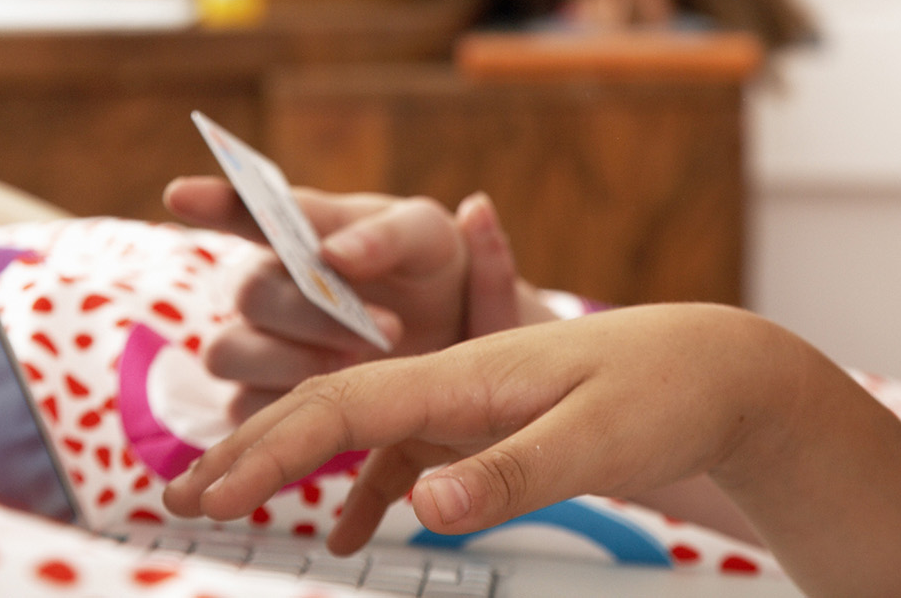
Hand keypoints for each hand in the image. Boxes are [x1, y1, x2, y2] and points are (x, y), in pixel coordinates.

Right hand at [161, 304, 781, 554]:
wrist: (719, 366)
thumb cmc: (665, 389)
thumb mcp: (598, 439)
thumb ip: (512, 472)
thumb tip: (424, 508)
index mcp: (465, 372)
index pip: (344, 407)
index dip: (270, 453)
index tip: (211, 496)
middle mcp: (451, 381)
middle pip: (329, 409)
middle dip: (251, 451)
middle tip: (181, 501)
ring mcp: (465, 404)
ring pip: (355, 430)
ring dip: (288, 463)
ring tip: (227, 502)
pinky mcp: (486, 428)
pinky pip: (403, 457)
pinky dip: (363, 491)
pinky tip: (346, 533)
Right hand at [162, 177, 523, 418]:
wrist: (455, 335)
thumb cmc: (432, 269)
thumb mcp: (427, 237)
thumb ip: (386, 236)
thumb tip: (333, 253)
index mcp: (300, 229)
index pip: (244, 208)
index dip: (210, 201)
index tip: (180, 192)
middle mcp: (268, 283)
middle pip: (250, 292)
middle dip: (311, 313)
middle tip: (389, 328)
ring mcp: (258, 343)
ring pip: (229, 354)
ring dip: (293, 362)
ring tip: (362, 370)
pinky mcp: (260, 401)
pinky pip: (242, 410)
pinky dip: (282, 413)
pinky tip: (330, 410)